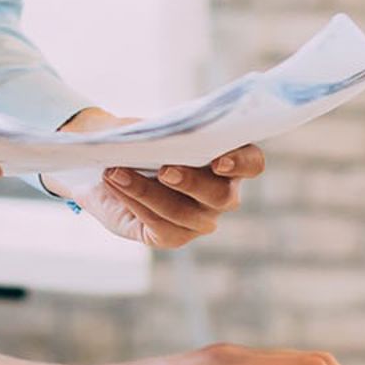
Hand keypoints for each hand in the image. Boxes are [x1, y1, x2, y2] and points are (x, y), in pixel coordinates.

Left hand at [42, 110, 263, 248]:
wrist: (111, 163)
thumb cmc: (145, 139)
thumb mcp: (154, 128)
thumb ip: (165, 130)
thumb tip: (158, 135)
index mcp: (230, 159)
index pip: (253, 163)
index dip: (241, 163)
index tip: (218, 160)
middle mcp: (223, 193)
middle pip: (221, 195)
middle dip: (191, 182)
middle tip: (164, 169)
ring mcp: (201, 219)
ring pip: (182, 212)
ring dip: (146, 190)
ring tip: (116, 171)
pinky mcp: (175, 237)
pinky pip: (158, 225)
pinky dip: (133, 200)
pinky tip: (115, 183)